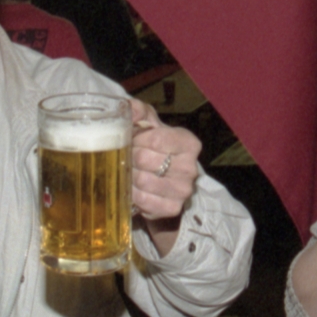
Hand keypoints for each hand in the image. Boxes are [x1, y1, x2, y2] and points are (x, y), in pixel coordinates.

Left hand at [129, 98, 198, 221]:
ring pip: (142, 180)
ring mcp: (183, 190)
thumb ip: (138, 111)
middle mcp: (190, 168)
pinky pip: (142, 200)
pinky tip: (132, 187)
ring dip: (128, 175)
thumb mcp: (149, 124)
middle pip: (145, 159)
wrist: (164, 179)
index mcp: (189, 143)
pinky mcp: (172, 208)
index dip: (136, 139)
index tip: (131, 140)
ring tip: (127, 170)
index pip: (156, 139)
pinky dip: (131, 193)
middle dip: (129, 157)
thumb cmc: (155, 147)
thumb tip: (128, 108)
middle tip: (125, 156)